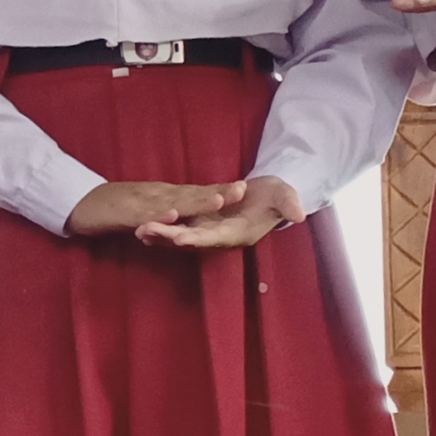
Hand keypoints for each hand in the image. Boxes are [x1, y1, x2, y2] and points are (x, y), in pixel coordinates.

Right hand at [65, 180, 242, 236]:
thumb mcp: (143, 206)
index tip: (244, 187)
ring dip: (195, 201)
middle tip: (243, 188)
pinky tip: (174, 216)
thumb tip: (183, 214)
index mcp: (162, 194)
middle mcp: (155, 194)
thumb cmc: (109, 206)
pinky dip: (160, 215)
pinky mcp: (125, 212)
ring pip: (173, 201)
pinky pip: (145, 215)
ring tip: (219, 200)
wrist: (77, 202)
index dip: (218, 188)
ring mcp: (141, 202)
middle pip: (190, 192)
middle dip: (217, 191)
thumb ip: (163, 209)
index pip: (195, 191)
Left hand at [139, 174, 308, 250]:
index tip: (180, 237)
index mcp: (238, 232)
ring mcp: (207, 232)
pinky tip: (139, 226)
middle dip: (168, 236)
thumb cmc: (274, 196)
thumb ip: (288, 204)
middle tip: (145, 230)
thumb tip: (299, 215)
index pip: (216, 237)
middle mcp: (219, 236)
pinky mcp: (198, 224)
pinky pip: (176, 228)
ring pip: (180, 236)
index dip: (198, 238)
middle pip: (191, 239)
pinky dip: (160, 229)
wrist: (265, 196)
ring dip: (159, 235)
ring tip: (137, 230)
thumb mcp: (284, 196)